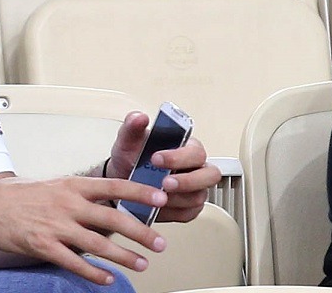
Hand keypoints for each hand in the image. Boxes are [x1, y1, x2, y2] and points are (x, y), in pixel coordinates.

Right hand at [0, 175, 168, 285]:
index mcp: (71, 185)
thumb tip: (106, 204)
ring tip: (143, 264)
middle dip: (141, 232)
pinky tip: (108, 279)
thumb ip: (78, 195)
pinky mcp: (43, 246)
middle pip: (113, 218)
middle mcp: (67, 204)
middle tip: (160, 244)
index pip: (114, 185)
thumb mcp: (51, 186)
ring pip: (99, 244)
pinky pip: (74, 263)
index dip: (140, 192)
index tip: (162, 197)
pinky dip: (94, 273)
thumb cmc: (16, 196)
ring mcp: (55, 226)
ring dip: (124, 257)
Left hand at [105, 111, 220, 223]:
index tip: (156, 158)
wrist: (122, 181)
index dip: (179, 156)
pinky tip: (158, 207)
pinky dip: (173, 212)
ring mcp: (194, 189)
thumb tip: (140, 117)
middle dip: (188, 181)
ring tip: (156, 197)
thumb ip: (132, 126)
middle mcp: (195, 168)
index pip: (195, 151)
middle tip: (165, 183)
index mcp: (185, 147)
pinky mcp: (189, 207)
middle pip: (209, 175)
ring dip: (178, 199)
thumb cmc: (131, 157)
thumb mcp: (127, 140)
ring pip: (199, 197)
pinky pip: (189, 213)